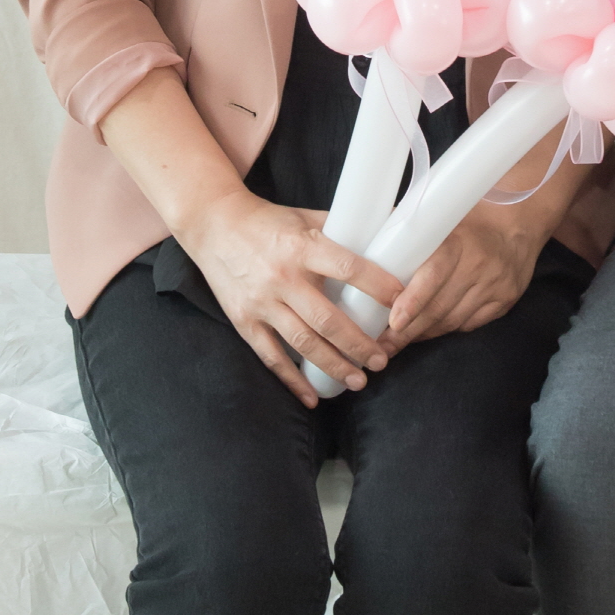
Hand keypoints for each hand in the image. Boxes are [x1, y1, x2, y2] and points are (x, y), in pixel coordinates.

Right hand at [184, 191, 400, 406]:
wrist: (214, 224)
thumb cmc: (268, 220)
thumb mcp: (306, 217)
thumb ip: (342, 230)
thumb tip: (386, 236)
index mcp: (303, 246)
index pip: (348, 269)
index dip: (378, 287)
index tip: (401, 303)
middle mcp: (283, 277)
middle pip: (327, 320)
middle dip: (358, 345)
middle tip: (381, 360)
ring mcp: (261, 302)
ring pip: (303, 343)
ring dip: (333, 366)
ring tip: (358, 381)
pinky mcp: (243, 320)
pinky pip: (271, 357)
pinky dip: (292, 380)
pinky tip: (313, 397)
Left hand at [381, 206, 545, 350]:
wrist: (516, 225)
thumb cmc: (468, 222)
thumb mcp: (441, 218)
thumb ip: (409, 233)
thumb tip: (368, 245)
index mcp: (458, 241)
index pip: (433, 275)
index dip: (412, 301)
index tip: (394, 321)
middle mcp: (479, 265)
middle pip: (439, 307)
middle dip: (407, 330)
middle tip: (382, 345)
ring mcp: (495, 286)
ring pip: (452, 321)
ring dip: (423, 333)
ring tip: (398, 342)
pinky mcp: (505, 301)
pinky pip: (468, 324)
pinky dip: (445, 330)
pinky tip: (428, 332)